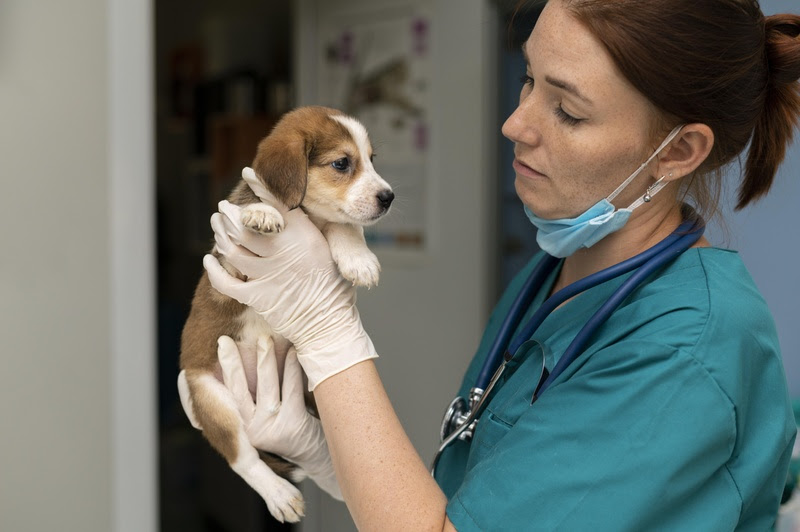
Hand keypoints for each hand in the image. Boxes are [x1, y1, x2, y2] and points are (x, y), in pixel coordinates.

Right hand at [177, 335, 342, 500]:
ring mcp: (271, 427)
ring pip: (266, 387)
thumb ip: (237, 392)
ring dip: (265, 360)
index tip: (217, 345)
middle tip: (225, 340)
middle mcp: (250, 428)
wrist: (308, 448)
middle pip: (237, 390)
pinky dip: (291, 368)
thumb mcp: (256, 411)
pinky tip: (293, 352)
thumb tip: (197, 367)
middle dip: (230, 364)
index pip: (225, 393)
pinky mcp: (292, 425)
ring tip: (265, 339)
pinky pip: (291, 390)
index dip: (220, 369)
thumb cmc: (279, 420)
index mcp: (237, 423)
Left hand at [203, 167, 376, 389]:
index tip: (248, 174)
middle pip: (246, 225)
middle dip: (230, 212)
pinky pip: (227, 281)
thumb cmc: (334, 287)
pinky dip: (214, 269)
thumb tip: (292, 210)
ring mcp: (268, 275)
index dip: (259, 187)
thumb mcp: (332, 249)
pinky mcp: (257, 297)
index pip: (277, 205)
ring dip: (220, 234)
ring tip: (217, 224)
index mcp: (305, 237)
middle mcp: (284, 252)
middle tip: (223, 206)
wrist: (330, 324)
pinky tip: (209, 258)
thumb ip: (310, 229)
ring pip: (232, 248)